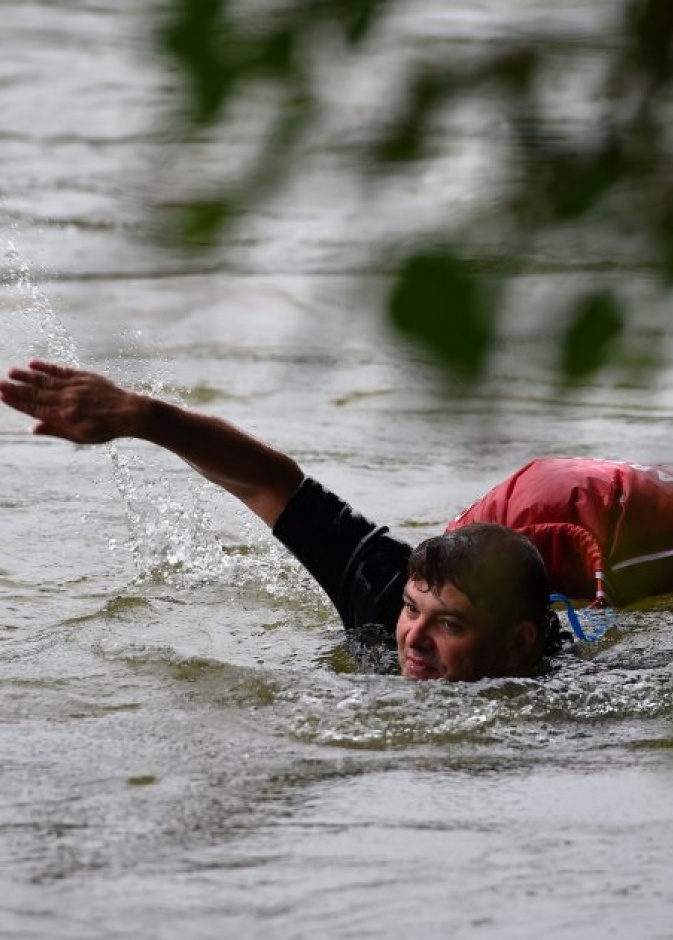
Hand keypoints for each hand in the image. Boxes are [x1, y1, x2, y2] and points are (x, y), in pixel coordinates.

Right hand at [0, 360, 148, 443]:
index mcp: (65, 417)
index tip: (1, 396)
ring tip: (10, 372)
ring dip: (26, 376)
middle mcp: (67, 401)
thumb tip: (32, 428)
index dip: (16, 402)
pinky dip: (46, 367)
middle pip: (36, 393)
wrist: (130, 413)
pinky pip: (61, 371)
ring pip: (45, 381)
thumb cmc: (105, 429)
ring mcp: (75, 387)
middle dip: (15, 388)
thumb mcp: (80, 437)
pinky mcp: (83, 377)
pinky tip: (33, 364)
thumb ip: (55, 431)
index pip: (34, 408)